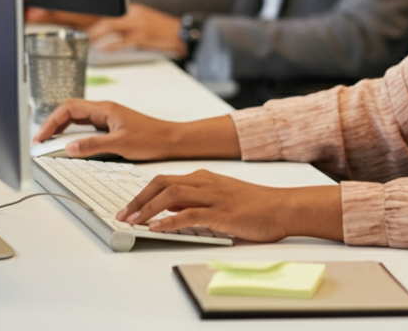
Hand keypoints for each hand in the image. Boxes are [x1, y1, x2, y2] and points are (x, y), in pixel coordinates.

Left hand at [26, 3, 184, 55]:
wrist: (182, 32)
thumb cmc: (155, 30)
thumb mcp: (131, 23)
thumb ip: (108, 29)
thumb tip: (88, 38)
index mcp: (115, 11)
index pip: (82, 10)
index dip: (58, 10)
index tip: (35, 10)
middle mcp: (122, 14)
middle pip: (85, 13)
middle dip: (58, 15)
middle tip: (35, 14)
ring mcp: (133, 23)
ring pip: (102, 25)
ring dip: (84, 33)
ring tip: (69, 40)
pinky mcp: (143, 35)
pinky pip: (122, 39)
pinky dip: (110, 44)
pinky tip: (99, 48)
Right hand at [32, 98, 242, 161]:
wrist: (171, 140)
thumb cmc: (151, 138)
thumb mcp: (120, 144)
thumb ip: (93, 146)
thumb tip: (69, 148)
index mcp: (104, 109)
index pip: (70, 108)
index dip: (51, 121)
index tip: (41, 136)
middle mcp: (104, 111)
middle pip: (70, 112)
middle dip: (53, 125)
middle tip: (40, 142)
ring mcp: (107, 119)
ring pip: (78, 121)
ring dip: (62, 131)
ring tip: (50, 145)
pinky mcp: (111, 128)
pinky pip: (87, 129)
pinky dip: (74, 136)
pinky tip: (71, 147)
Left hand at [118, 170, 342, 242]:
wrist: (283, 207)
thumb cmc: (256, 205)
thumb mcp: (223, 198)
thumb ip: (198, 201)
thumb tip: (171, 212)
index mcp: (205, 177)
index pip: (165, 179)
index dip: (143, 192)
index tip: (129, 206)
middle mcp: (206, 182)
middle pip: (162, 183)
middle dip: (138, 198)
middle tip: (123, 214)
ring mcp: (213, 197)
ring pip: (171, 195)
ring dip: (148, 209)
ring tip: (133, 222)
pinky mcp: (221, 213)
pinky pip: (189, 214)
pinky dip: (169, 221)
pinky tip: (157, 229)